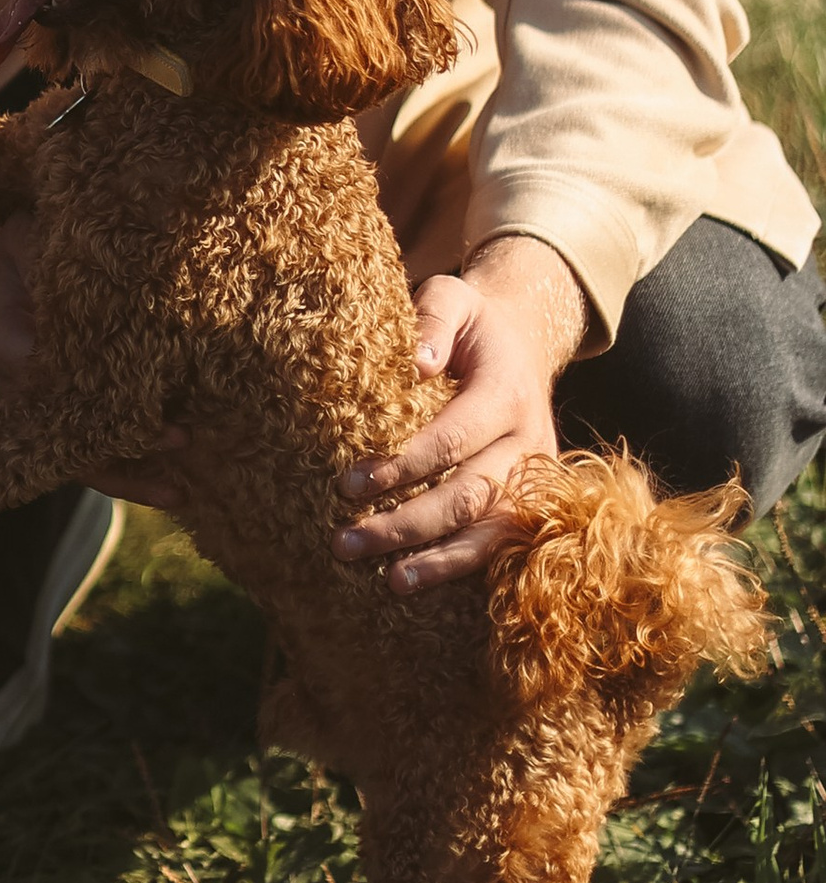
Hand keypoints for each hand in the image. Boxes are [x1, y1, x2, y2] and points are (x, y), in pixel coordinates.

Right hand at [0, 217, 202, 516]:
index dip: (86, 399)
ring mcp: (42, 401)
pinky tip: (173, 482)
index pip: (39, 381)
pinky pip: (93, 444)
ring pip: (77, 453)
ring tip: (179, 494)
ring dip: (128, 475)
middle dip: (116, 454)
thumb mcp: (34, 235)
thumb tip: (90, 276)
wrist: (29, 243)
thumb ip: (48, 258)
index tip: (140, 406)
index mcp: (4, 341)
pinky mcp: (68, 406)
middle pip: (58, 437)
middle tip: (179, 444)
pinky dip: (130, 463)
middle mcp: (18, 383)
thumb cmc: (34, 235)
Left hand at [334, 234, 587, 595]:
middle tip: (345, 542)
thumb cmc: (472, 325)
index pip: (453, 439)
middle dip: (408, 523)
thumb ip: (433, 321)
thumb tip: (417, 365)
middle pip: (470, 494)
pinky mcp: (534, 501)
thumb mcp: (453, 298)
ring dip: (441, 561)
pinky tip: (428, 584)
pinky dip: (468, 568)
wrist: (524, 341)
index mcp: (508, 392)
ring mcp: (537, 477)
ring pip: (493, 530)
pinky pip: (506, 544)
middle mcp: (530, 440)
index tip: (349, 484)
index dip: (403, 465)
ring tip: (391, 584)